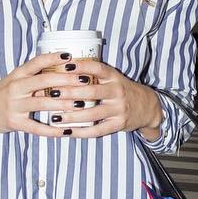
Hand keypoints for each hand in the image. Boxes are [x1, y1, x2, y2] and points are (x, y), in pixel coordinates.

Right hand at [0, 52, 101, 138]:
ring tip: (81, 104)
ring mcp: (15, 106)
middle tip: (85, 80)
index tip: (70, 55)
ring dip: (64, 104)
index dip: (53, 58)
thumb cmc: (4, 93)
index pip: (37, 62)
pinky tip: (67, 131)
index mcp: (18, 74)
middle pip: (44, 81)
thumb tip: (64, 69)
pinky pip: (37, 128)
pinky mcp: (15, 123)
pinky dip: (53, 130)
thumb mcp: (16, 80)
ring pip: (43, 104)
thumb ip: (36, 76)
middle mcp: (16, 88)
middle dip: (66, 80)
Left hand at [13, 59, 162, 139]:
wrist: (146, 106)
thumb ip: (93, 74)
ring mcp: (119, 109)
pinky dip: (81, 132)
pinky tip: (67, 132)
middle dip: (70, 93)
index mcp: (114, 77)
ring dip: (72, 116)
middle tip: (51, 93)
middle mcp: (117, 92)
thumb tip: (63, 68)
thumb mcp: (112, 78)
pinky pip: (98, 130)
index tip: (64, 65)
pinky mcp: (119, 124)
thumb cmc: (121, 90)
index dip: (81, 66)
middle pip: (92, 92)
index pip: (97, 68)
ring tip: (54, 117)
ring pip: (93, 113)